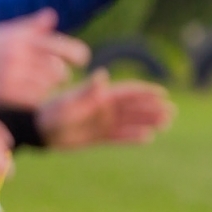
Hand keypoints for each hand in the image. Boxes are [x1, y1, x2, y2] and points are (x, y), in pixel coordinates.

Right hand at [0, 9, 89, 108]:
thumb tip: (52, 15)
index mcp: (20, 37)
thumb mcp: (4, 31)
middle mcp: (17, 55)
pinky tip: (25, 93)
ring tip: (33, 81)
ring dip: (45, 86)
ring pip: (47, 86)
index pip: (58, 46)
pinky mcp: (6, 94)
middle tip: (54, 73)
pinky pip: (34, 99)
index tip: (82, 58)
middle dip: (58, 73)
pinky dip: (34, 98)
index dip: (75, 53)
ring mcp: (11, 76)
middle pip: (58, 71)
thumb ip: (30, 25)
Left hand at [36, 69, 174, 149]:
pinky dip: (133, 137)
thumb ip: (87, 90)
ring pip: (130, 122)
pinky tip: (148, 138)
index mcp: (100, 96)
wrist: (39, 131)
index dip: (146, 92)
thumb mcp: (70, 102)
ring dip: (147, 122)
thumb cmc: (51, 113)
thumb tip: (103, 74)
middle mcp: (104, 108)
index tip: (163, 93)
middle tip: (172, 112)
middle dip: (153, 108)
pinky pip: (119, 137)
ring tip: (166, 124)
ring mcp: (102, 122)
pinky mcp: (98, 137)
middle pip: (134, 108)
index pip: (128, 92)